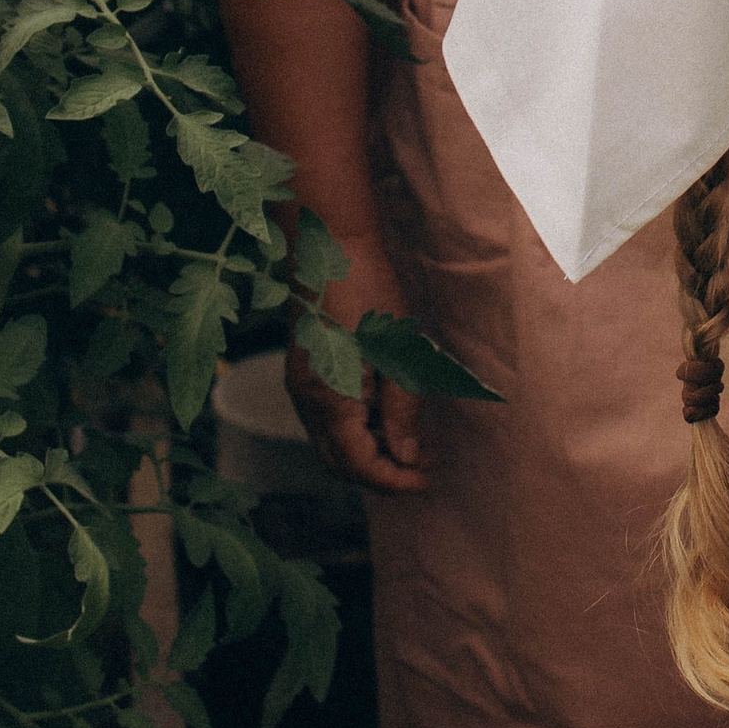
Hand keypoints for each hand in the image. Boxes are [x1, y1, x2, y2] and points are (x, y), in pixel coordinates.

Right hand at [285, 229, 428, 493]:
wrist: (330, 246)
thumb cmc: (370, 290)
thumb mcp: (399, 350)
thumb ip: (401, 409)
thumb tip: (404, 456)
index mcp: (330, 399)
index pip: (359, 465)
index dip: (394, 481)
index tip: (427, 479)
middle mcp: (307, 401)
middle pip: (340, 463)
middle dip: (382, 474)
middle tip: (424, 468)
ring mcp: (301, 387)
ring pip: (332, 444)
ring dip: (369, 454)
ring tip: (413, 445)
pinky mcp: (305, 373)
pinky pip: (327, 422)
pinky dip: (356, 432)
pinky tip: (387, 418)